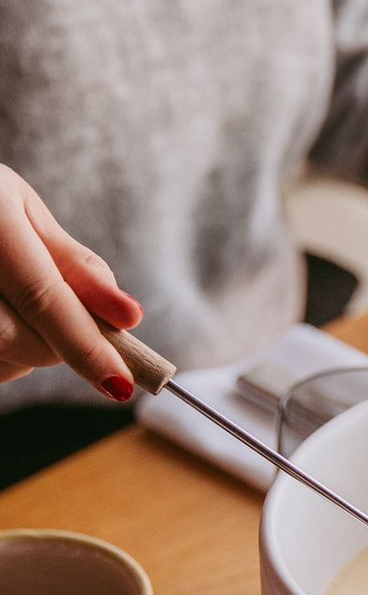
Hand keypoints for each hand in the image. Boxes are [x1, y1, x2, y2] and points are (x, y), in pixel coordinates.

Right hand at [0, 166, 140, 397]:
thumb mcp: (24, 212)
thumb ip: (76, 266)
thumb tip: (128, 317)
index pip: (42, 298)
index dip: (84, 346)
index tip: (120, 382)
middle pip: (21, 339)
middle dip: (57, 343)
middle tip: (63, 316)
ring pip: (3, 356)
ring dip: (25, 350)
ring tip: (12, 301)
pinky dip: (4, 353)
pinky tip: (1, 315)